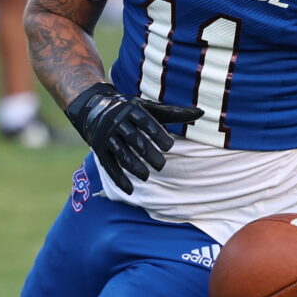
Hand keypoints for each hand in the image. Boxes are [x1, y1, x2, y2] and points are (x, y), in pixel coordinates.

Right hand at [63, 84, 198, 193]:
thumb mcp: (149, 107)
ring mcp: (106, 135)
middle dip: (147, 153)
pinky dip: (118, 178)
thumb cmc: (130, 109)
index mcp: (131, 108)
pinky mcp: (98, 148)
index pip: (146, 122)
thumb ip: (174, 112)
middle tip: (161, 166)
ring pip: (121, 153)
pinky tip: (129, 190)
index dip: (157, 134)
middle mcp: (117, 120)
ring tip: (146, 177)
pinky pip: (108, 165)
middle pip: (134, 139)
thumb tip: (202, 113)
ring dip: (133, 166)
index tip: (169, 146)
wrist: (94, 106)